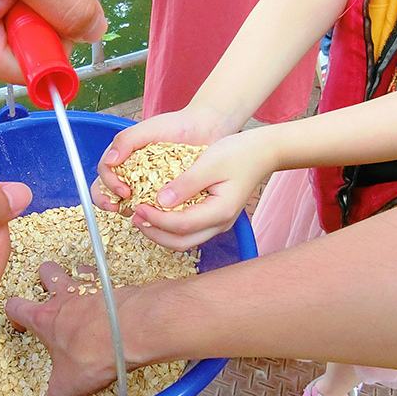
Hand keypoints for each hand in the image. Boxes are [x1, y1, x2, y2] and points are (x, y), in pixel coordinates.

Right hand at [5, 262, 148, 395]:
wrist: (135, 329)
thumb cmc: (96, 352)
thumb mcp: (68, 386)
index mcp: (45, 318)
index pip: (15, 306)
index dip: (14, 313)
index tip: (19, 323)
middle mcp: (66, 297)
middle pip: (46, 272)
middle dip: (44, 279)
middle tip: (49, 293)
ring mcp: (92, 287)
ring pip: (78, 269)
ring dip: (78, 276)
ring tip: (83, 290)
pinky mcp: (117, 286)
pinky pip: (109, 279)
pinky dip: (109, 287)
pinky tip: (114, 302)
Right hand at [92, 108, 231, 212]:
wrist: (206, 130)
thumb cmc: (177, 125)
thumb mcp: (149, 128)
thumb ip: (125, 140)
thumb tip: (109, 162)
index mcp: (123, 158)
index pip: (104, 175)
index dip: (108, 186)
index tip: (122, 191)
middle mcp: (130, 173)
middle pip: (108, 192)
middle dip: (109, 202)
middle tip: (120, 208)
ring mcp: (146, 186)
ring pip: (127, 203)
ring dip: (128, 210)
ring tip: (139, 213)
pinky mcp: (163, 195)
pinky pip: (151, 208)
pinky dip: (150, 214)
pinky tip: (157, 215)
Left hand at [125, 129, 276, 250]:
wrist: (261, 153)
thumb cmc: (238, 153)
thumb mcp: (209, 163)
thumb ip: (186, 183)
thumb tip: (160, 200)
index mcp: (220, 211)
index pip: (181, 225)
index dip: (156, 219)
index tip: (138, 207)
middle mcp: (219, 223)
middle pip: (180, 242)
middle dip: (154, 232)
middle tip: (134, 216)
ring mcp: (217, 223)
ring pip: (183, 240)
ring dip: (159, 232)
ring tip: (141, 215)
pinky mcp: (213, 218)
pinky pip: (187, 231)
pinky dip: (169, 226)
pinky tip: (156, 212)